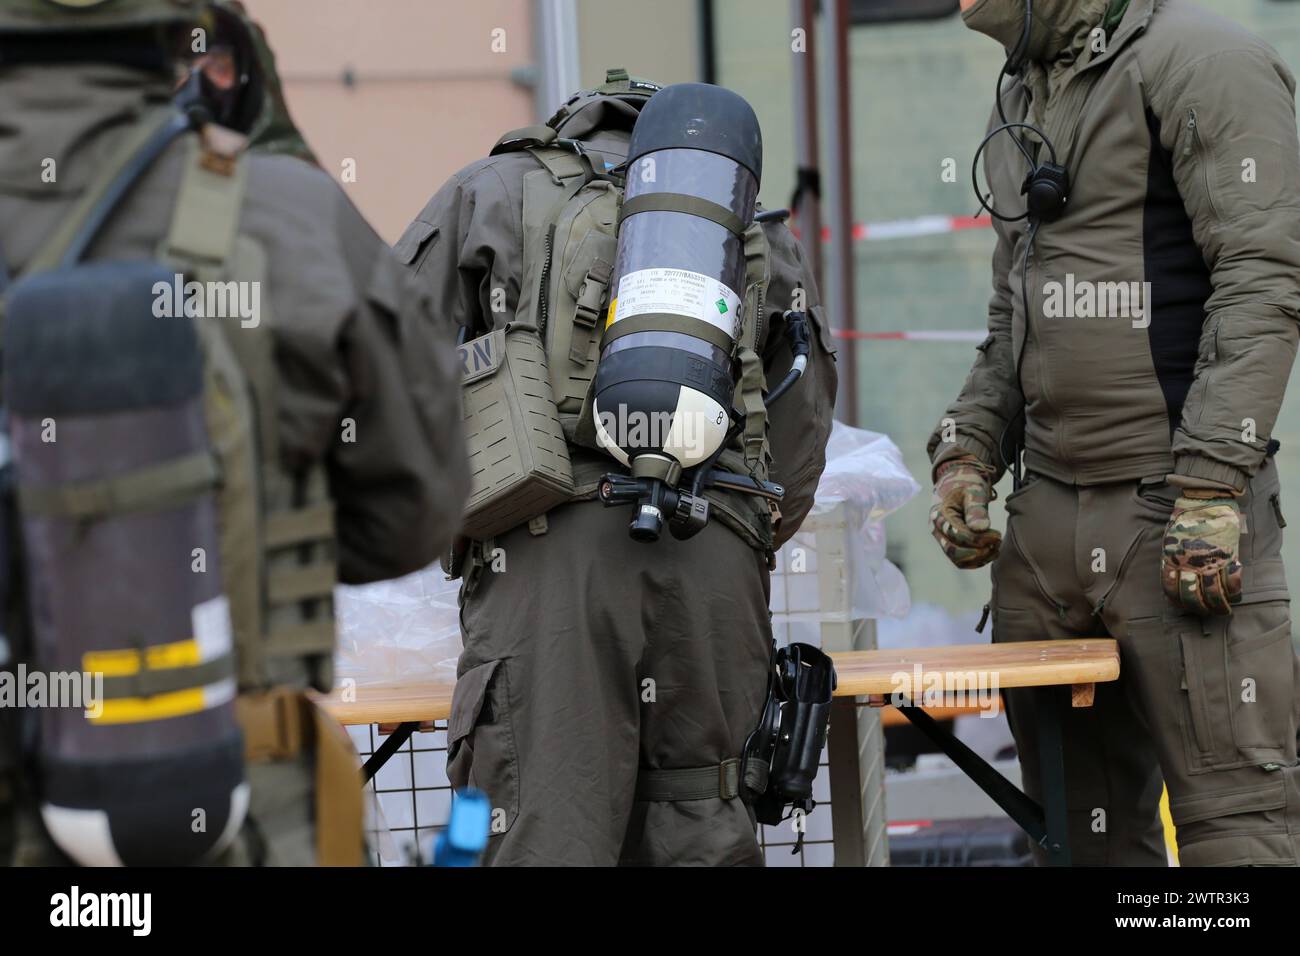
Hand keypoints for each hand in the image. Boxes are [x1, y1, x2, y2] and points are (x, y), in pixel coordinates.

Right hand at [930, 457, 1000, 568]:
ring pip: (958, 559)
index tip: (997, 535)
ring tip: (995, 548)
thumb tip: (980, 529)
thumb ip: (976, 509)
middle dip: (979, 552)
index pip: (959, 536)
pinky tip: (990, 551)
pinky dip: (976, 560)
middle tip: (997, 543)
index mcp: (940, 515)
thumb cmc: (966, 483)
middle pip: (955, 552)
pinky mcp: (950, 542)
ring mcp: (943, 538)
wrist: (958, 480)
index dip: (980, 540)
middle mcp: (937, 530)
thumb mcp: (973, 491)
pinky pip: (961, 559)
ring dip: (978, 559)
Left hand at [1161, 491, 1242, 615]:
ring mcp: (1207, 561)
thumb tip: (1174, 574)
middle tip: (1210, 610)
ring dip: (1219, 604)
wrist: (1205, 499)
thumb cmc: (1187, 517)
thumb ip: (1172, 556)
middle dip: (1201, 608)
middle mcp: (1187, 564)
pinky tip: (1235, 586)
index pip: (1170, 591)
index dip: (1178, 601)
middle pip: (1191, 598)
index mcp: (1171, 559)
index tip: (1186, 604)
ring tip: (1225, 607)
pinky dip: (1235, 587)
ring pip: (1212, 595)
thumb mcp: (1171, 538)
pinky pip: (1232, 581)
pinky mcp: (1226, 555)